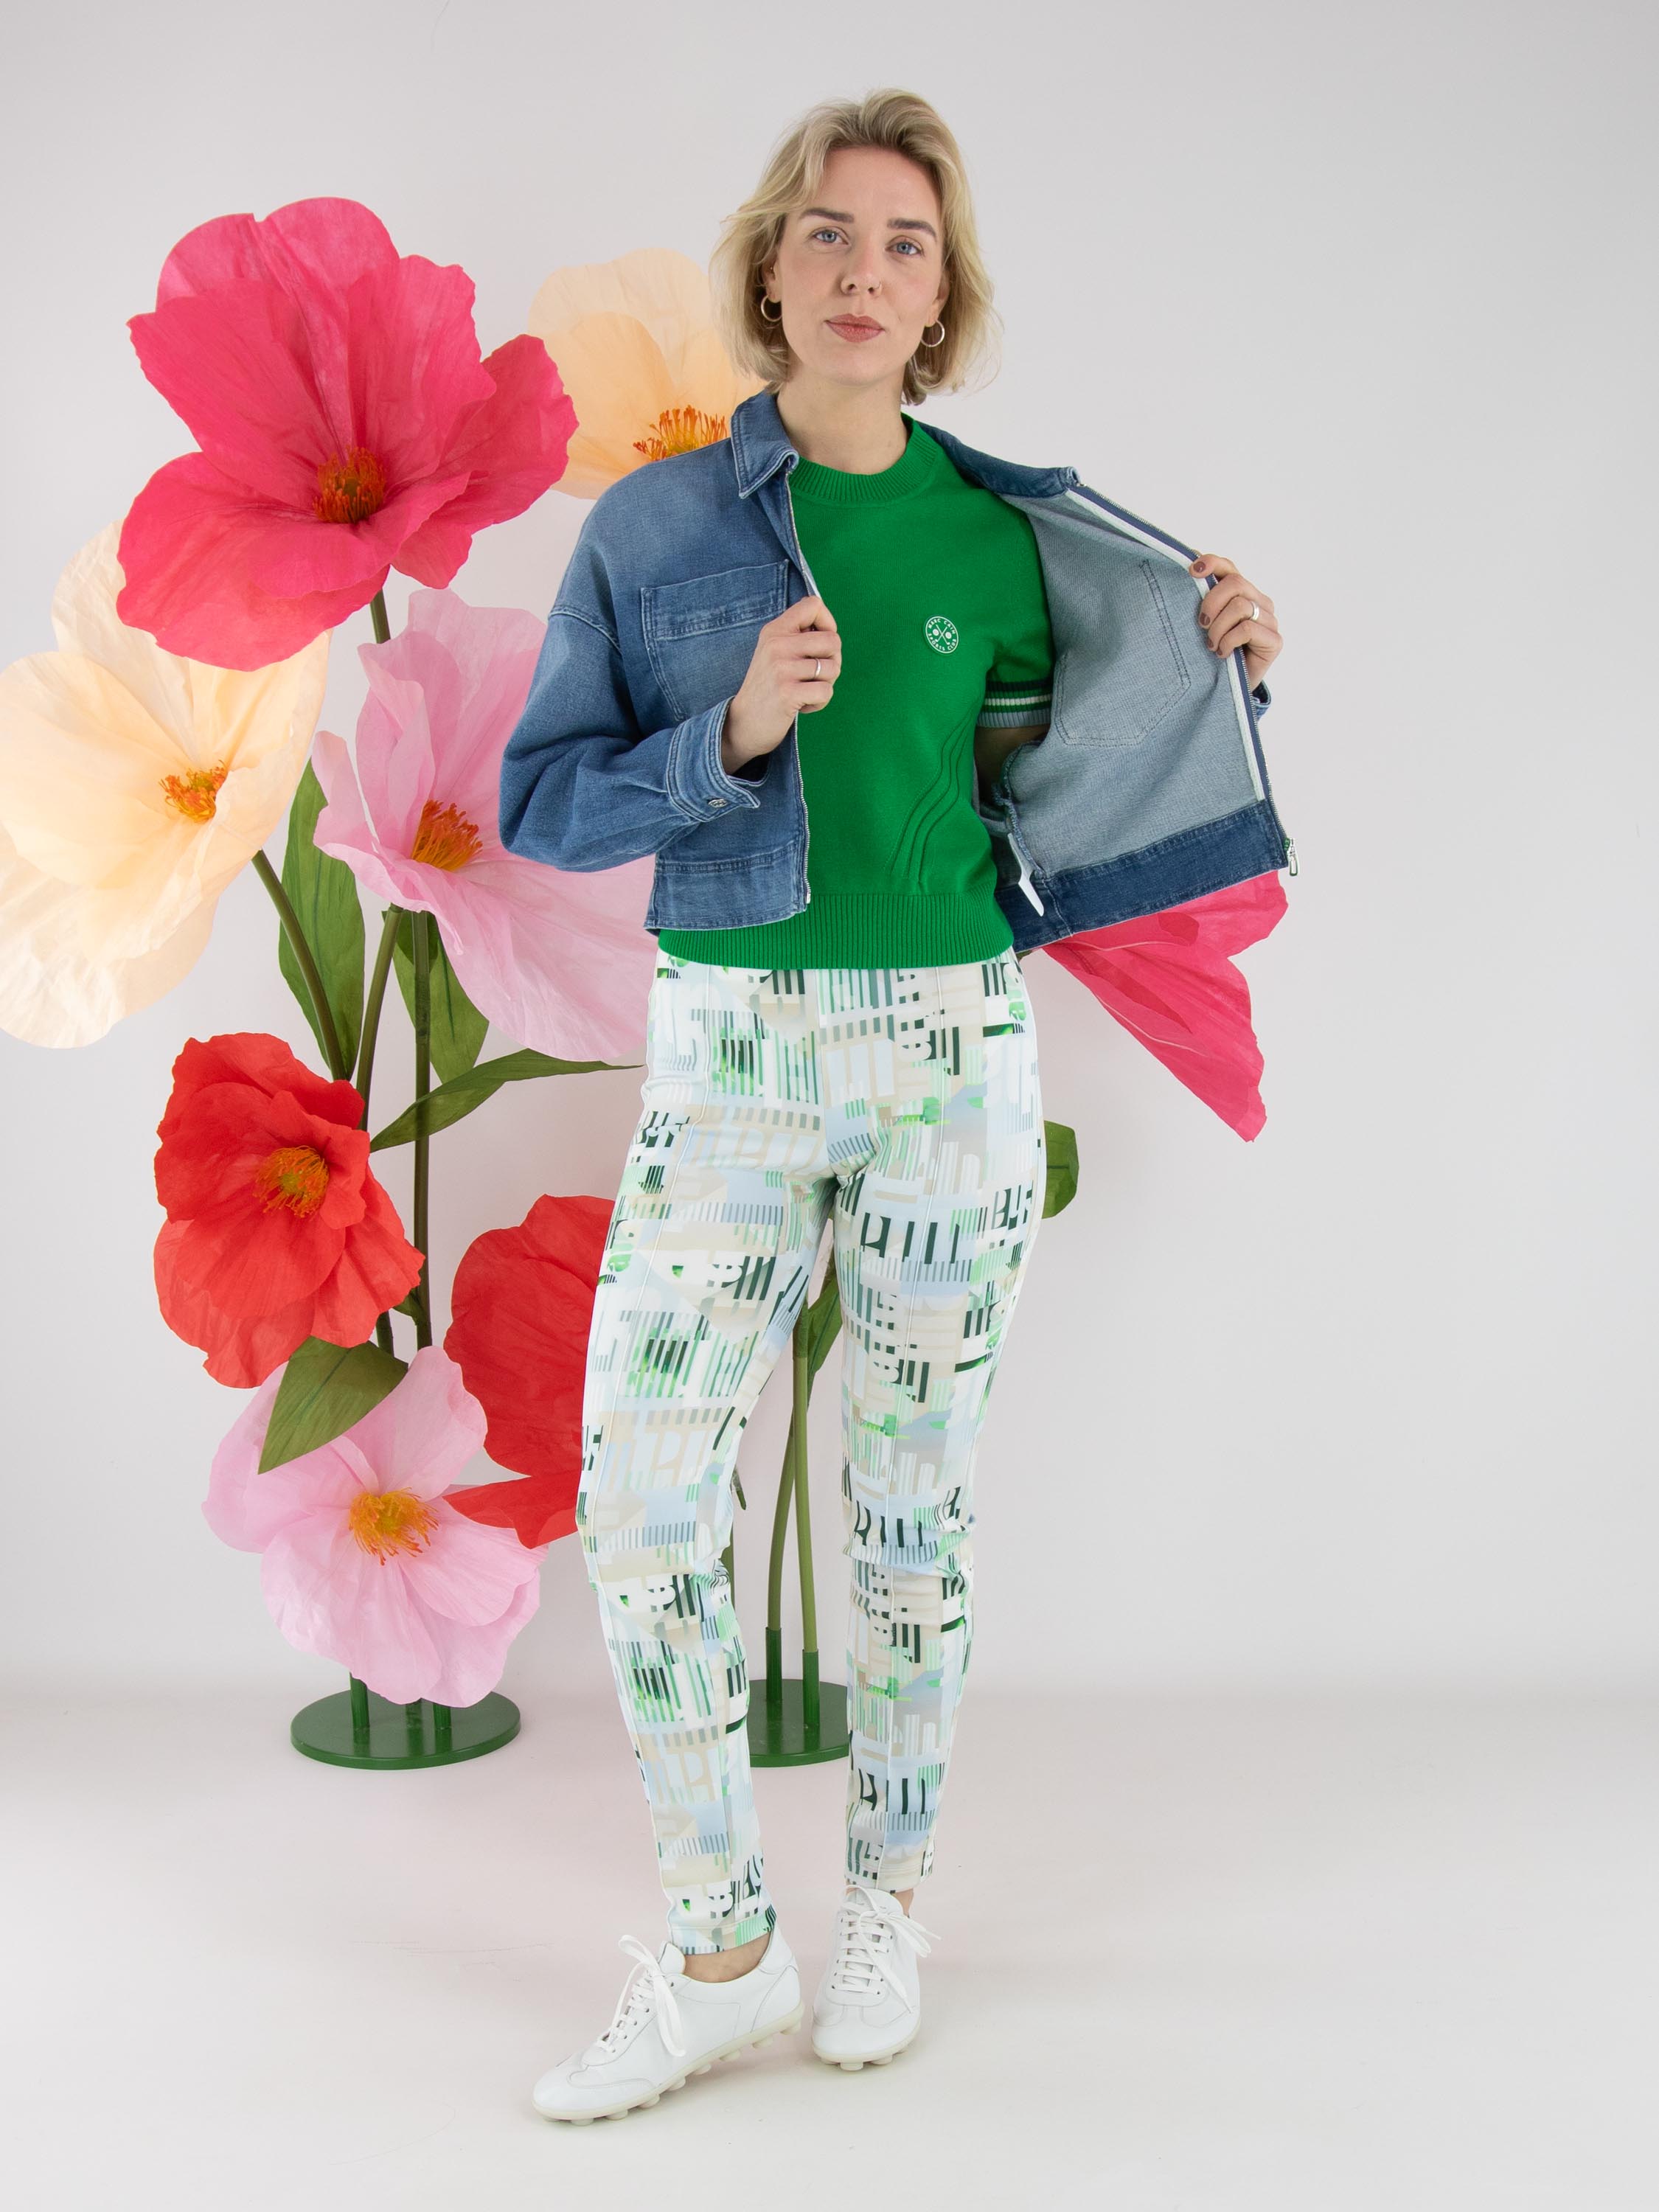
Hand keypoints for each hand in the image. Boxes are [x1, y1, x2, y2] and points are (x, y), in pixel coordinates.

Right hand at [722, 594, 841, 772]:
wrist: (742, 723)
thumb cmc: (768, 687)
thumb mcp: (775, 652)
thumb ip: (797, 636)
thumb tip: (830, 628)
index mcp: (775, 630)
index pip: (813, 605)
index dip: (828, 624)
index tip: (819, 645)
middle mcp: (777, 644)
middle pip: (833, 639)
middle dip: (834, 661)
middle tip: (816, 676)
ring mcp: (782, 668)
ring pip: (833, 667)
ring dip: (827, 684)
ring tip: (806, 691)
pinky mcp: (787, 693)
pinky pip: (826, 691)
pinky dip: (820, 702)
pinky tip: (803, 705)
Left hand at [1189, 553, 1280, 693]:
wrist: (1228, 688)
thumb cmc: (1213, 653)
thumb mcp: (1204, 624)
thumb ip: (1201, 600)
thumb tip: (1188, 569)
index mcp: (1243, 593)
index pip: (1229, 568)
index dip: (1212, 564)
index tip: (1191, 572)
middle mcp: (1260, 602)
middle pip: (1235, 583)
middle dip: (1211, 603)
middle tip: (1201, 624)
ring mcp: (1270, 620)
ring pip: (1240, 606)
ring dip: (1218, 628)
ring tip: (1211, 645)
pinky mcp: (1274, 640)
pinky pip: (1246, 629)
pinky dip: (1228, 641)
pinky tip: (1223, 654)